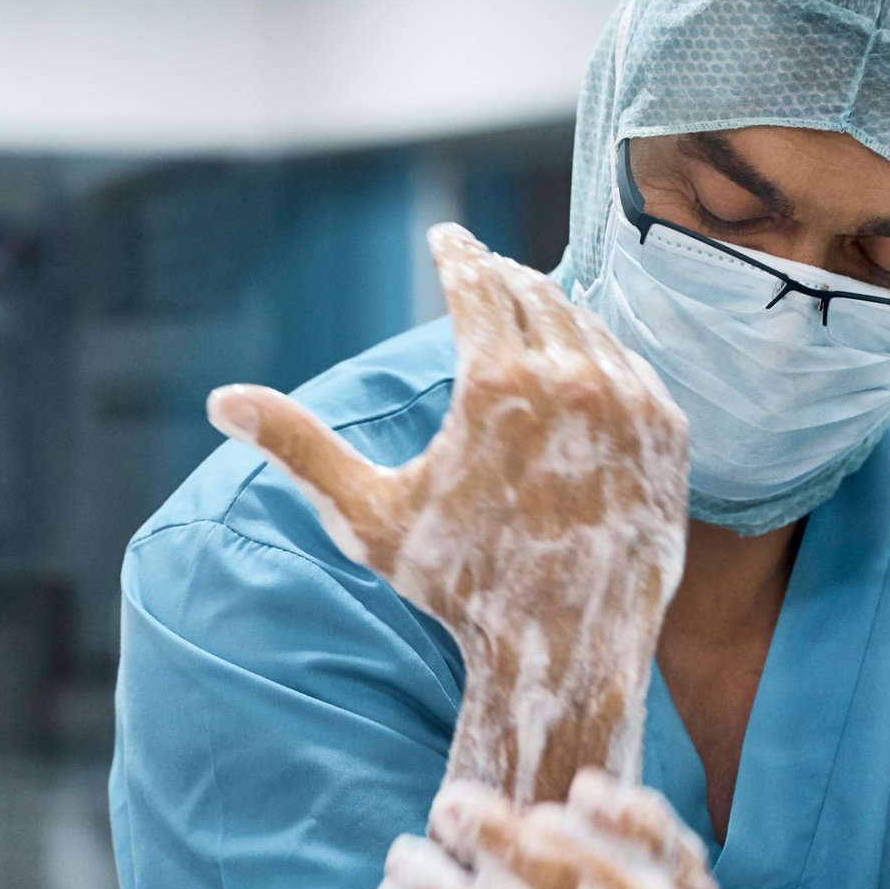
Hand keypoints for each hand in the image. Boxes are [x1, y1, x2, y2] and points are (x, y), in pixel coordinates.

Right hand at [207, 224, 689, 803]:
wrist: (564, 651)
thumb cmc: (456, 588)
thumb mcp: (368, 515)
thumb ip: (299, 447)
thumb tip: (220, 401)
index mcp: (498, 382)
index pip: (476, 283)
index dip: (455, 255)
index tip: (445, 237)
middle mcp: (574, 379)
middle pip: (534, 293)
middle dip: (502, 275)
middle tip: (482, 265)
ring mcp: (632, 403)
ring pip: (587, 325)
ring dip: (553, 308)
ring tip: (528, 302)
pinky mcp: (670, 433)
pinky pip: (631, 367)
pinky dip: (601, 352)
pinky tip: (581, 357)